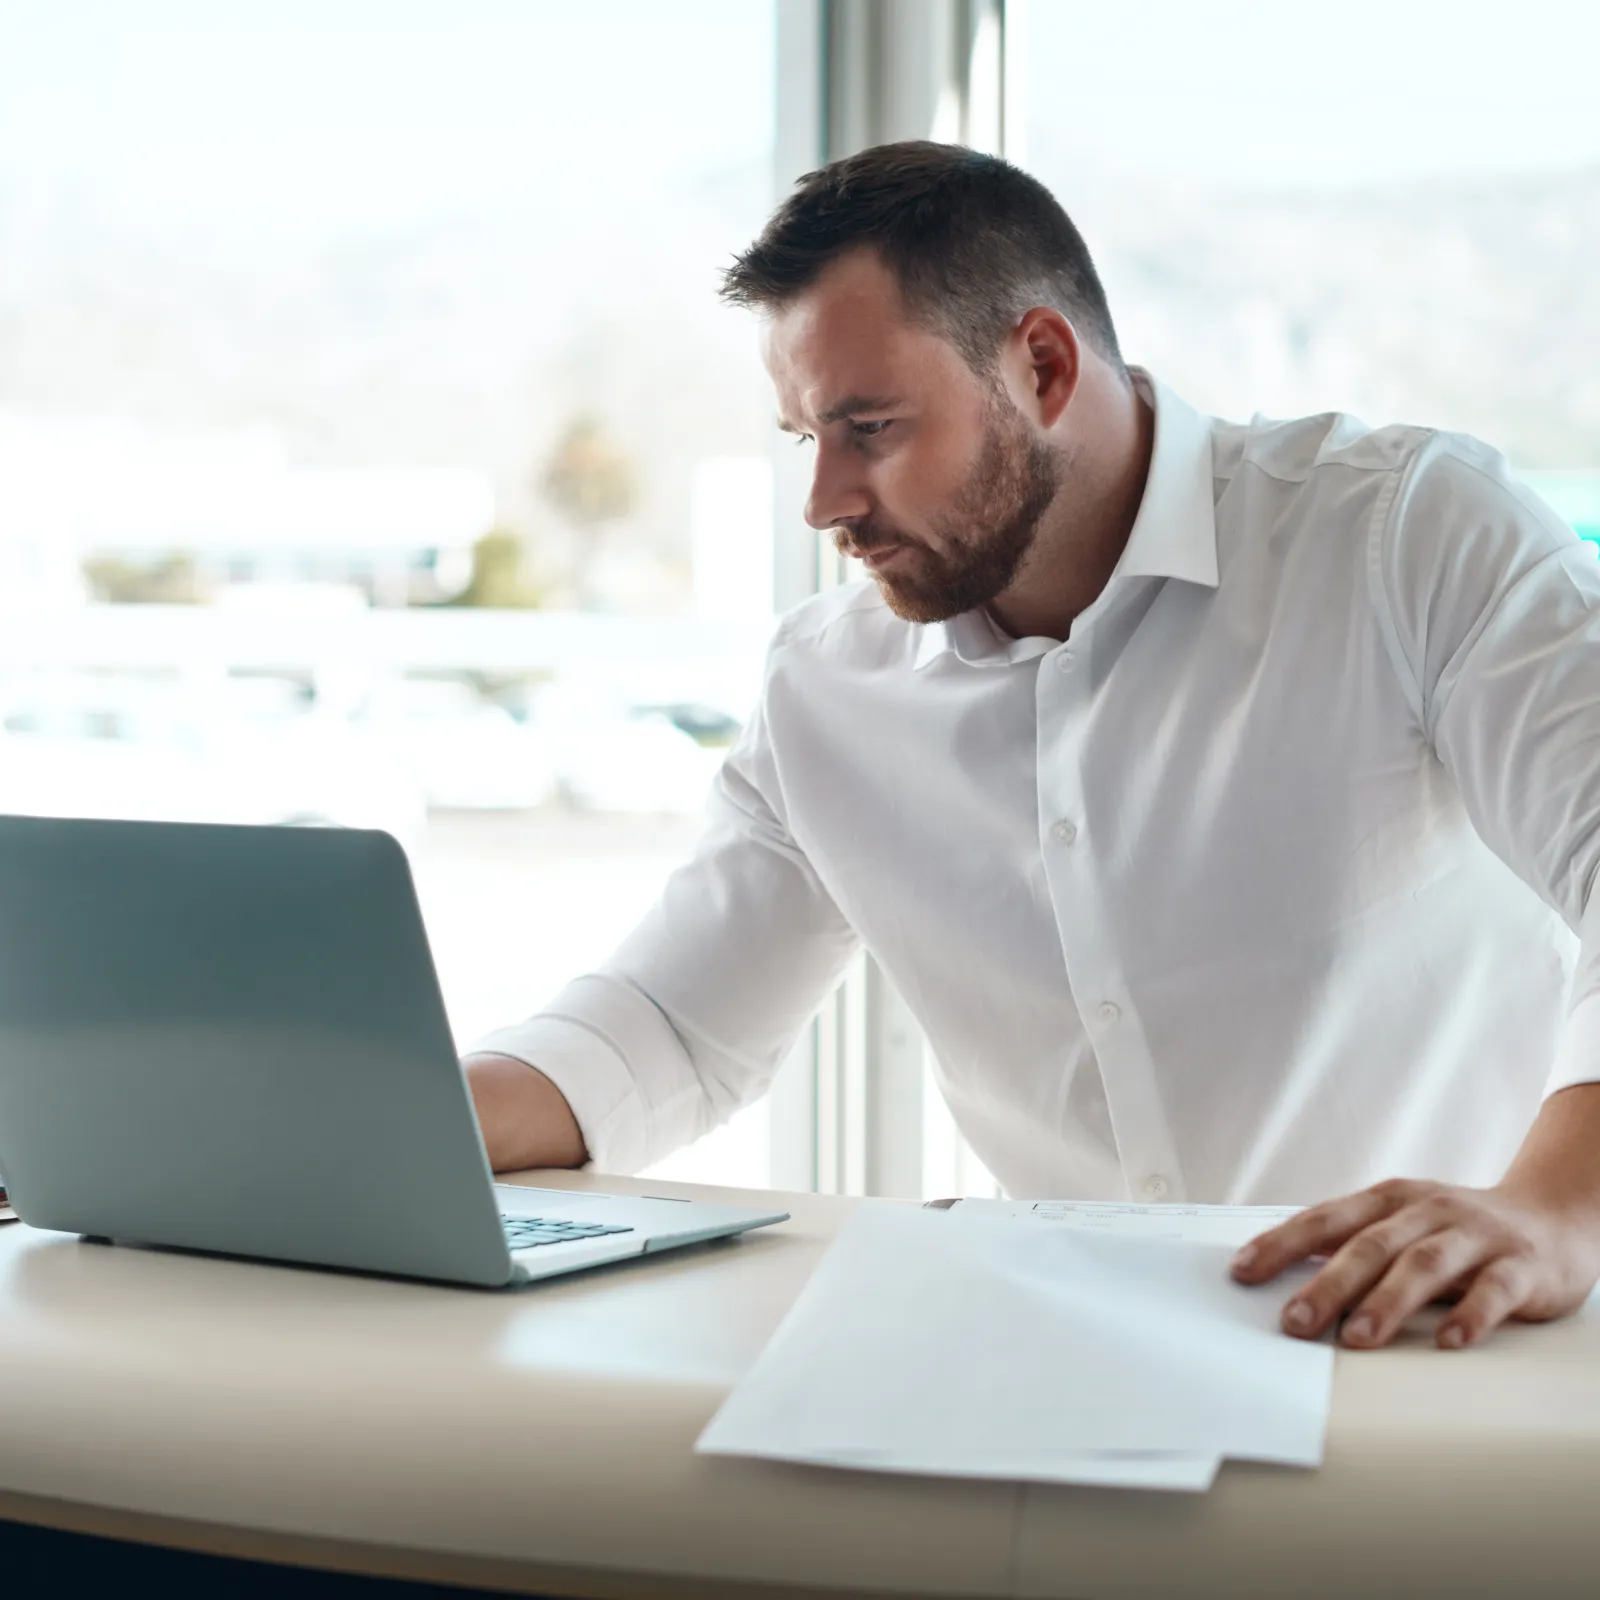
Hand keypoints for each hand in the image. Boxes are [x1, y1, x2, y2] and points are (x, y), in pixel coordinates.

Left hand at [1229, 1178, 1599, 1349]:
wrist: (1551, 1217)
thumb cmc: (1456, 1229)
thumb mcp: (1401, 1224)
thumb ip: (1353, 1246)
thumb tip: (1284, 1280)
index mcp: (1388, 1200)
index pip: (1325, 1220)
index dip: (1282, 1244)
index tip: (1243, 1270)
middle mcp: (1427, 1211)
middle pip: (1369, 1246)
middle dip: (1327, 1284)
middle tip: (1294, 1321)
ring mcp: (1474, 1236)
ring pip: (1424, 1266)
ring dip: (1387, 1303)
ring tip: (1356, 1338)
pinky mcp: (1520, 1266)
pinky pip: (1493, 1291)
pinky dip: (1469, 1315)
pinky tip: (1446, 1341)